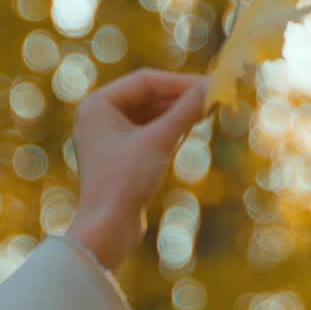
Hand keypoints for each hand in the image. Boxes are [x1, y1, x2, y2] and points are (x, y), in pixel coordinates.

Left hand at [67, 70, 207, 271]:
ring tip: (206, 112)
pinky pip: (147, 134)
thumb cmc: (125, 181)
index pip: (145, 81)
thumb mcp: (160, 140)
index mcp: (97, 105)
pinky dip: (167, 131)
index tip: (210, 84)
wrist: (107, 229)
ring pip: (149, 116)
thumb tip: (213, 85)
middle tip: (213, 97)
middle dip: (179, 98)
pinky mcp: (118, 159)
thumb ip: (186, 110)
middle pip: (147, 97)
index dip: (180, 82)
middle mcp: (97, 117)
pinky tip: (188, 131)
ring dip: (176, 114)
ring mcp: (107, 138)